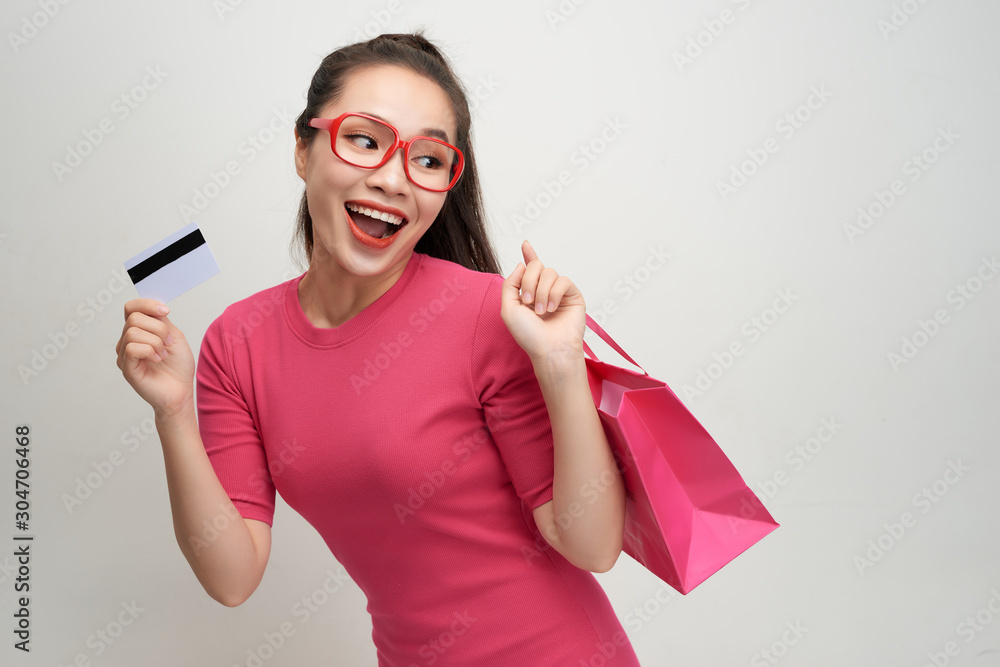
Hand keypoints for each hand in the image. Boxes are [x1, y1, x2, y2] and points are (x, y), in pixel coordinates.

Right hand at [115, 299, 195, 418]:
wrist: (181, 391)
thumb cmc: (178, 367)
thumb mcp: (174, 336)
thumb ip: (161, 321)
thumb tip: (153, 306)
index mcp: (139, 331)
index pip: (131, 307)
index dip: (147, 304)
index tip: (166, 312)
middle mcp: (127, 340)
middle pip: (134, 318)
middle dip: (158, 328)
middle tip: (168, 343)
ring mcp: (124, 354)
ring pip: (133, 332)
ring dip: (155, 342)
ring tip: (162, 355)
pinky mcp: (126, 367)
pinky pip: (132, 348)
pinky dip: (149, 351)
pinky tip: (157, 360)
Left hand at [500, 240, 586, 367]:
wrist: (549, 349)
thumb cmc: (529, 335)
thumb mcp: (508, 309)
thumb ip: (510, 284)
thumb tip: (522, 264)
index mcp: (528, 293)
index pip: (529, 269)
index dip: (528, 255)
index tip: (525, 244)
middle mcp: (544, 290)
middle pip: (536, 266)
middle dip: (529, 281)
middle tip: (528, 301)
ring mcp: (559, 292)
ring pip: (549, 272)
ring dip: (542, 291)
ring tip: (541, 311)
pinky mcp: (573, 295)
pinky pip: (563, 280)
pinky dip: (554, 293)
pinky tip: (553, 308)